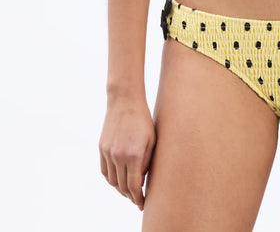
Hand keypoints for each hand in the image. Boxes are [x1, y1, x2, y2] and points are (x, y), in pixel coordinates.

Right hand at [99, 96, 156, 211]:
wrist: (124, 101)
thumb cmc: (143, 119)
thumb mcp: (151, 140)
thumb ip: (147, 162)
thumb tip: (141, 180)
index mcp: (133, 155)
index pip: (133, 186)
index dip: (138, 198)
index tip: (142, 204)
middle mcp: (118, 156)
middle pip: (122, 186)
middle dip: (130, 196)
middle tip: (137, 199)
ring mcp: (108, 152)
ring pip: (112, 181)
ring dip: (120, 189)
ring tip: (129, 190)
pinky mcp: (101, 148)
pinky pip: (105, 171)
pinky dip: (111, 179)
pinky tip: (118, 180)